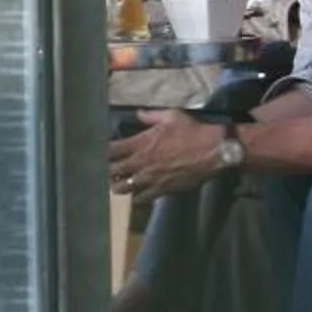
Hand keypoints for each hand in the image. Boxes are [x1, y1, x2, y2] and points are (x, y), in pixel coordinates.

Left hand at [106, 110, 225, 198]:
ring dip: (117, 185)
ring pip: (123, 188)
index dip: (103, 151)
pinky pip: (141, 198)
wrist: (213, 151)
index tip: (99, 151)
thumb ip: (150, 116)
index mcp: (141, 143)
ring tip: (116, 183)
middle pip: (113, 171)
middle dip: (106, 171)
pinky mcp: (161, 190)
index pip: (112, 150)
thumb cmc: (192, 131)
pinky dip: (135, 197)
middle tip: (104, 170)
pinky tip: (134, 194)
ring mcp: (150, 179)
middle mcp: (141, 163)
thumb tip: (138, 114)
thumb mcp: (171, 116)